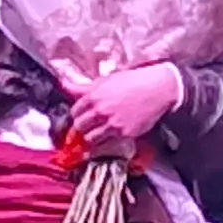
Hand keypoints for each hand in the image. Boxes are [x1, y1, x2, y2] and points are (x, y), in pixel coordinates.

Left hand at [66, 61, 184, 142]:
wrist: (158, 88)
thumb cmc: (133, 81)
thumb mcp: (106, 80)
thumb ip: (83, 87)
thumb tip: (64, 84)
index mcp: (94, 96)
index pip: (74, 112)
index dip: (77, 115)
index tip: (80, 116)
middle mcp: (100, 111)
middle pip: (79, 126)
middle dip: (81, 127)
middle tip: (86, 126)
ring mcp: (112, 124)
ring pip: (91, 138)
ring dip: (92, 136)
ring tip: (97, 132)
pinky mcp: (124, 133)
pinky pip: (109, 142)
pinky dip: (108, 139)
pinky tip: (113, 132)